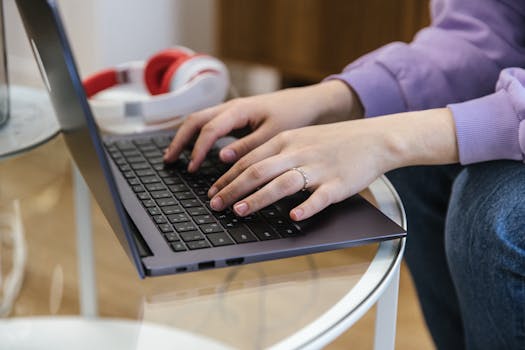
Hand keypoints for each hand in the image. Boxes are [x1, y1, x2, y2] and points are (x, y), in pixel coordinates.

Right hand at [163, 81, 359, 171]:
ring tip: (175, 157)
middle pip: (195, 120)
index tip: (191, 168)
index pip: (209, 129)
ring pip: (199, 120)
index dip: (198, 149)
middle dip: (180, 140)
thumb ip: (248, 146)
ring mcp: (232, 111)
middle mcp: (231, 107)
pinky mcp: (236, 117)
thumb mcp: (274, 134)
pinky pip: (210, 124)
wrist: (309, 103)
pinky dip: (198, 137)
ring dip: (185, 137)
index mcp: (239, 109)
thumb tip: (222, 158)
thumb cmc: (294, 116)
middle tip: (169, 161)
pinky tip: (196, 150)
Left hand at [207, 108, 458, 220]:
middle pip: (258, 171)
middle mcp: (298, 152)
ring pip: (282, 183)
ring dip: (258, 198)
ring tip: (240, 210)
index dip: (227, 177)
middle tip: (215, 205)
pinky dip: (305, 207)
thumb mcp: (300, 137)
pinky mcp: (337, 184)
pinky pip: (319, 197)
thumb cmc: (334, 141)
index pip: (249, 160)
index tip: (213, 191)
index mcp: (287, 140)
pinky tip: (292, 217)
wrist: (374, 138)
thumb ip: (275, 151)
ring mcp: (318, 168)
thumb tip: (247, 168)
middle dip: (232, 189)